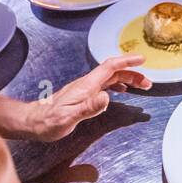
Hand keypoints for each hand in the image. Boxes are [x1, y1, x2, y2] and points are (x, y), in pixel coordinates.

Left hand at [25, 56, 150, 141]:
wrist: (33, 122)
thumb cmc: (49, 122)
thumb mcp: (69, 117)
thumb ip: (88, 107)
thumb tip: (107, 97)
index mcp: (86, 86)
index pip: (110, 67)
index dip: (127, 62)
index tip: (142, 60)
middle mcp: (86, 84)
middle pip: (113, 72)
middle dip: (132, 73)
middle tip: (148, 83)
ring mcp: (84, 89)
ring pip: (110, 78)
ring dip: (126, 79)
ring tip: (140, 86)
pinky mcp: (82, 96)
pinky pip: (104, 85)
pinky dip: (116, 85)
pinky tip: (120, 91)